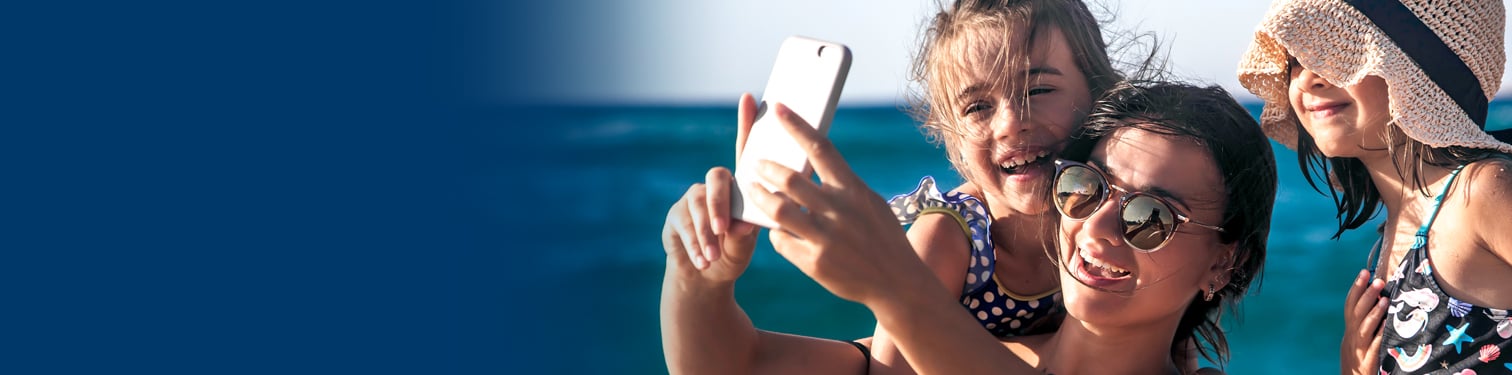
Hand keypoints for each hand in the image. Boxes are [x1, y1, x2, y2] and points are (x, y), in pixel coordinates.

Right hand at [661, 94, 760, 282]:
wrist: (706, 279)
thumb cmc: (733, 254)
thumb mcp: (745, 245)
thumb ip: (745, 232)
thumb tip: (741, 224)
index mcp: (739, 187)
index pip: (743, 151)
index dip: (746, 124)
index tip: (750, 98)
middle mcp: (715, 186)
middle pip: (716, 179)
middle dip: (720, 205)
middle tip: (726, 230)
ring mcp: (692, 199)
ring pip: (698, 206)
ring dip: (706, 234)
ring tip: (714, 257)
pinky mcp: (675, 215)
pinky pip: (683, 224)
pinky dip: (695, 244)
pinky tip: (703, 261)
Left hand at [743, 102, 924, 304]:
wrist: (897, 281)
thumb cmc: (882, 236)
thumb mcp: (869, 203)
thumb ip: (842, 186)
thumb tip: (810, 167)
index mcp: (853, 190)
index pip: (821, 148)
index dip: (797, 126)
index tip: (779, 109)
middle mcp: (839, 210)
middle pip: (790, 179)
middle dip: (767, 167)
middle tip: (755, 162)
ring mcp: (825, 237)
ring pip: (778, 209)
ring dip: (760, 196)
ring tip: (751, 188)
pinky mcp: (815, 262)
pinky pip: (782, 240)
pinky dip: (775, 232)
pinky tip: (775, 228)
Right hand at [1340, 269, 1386, 374]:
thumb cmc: (1360, 359)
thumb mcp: (1359, 339)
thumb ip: (1365, 321)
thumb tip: (1378, 297)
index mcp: (1350, 330)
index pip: (1350, 304)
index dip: (1356, 288)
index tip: (1364, 271)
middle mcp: (1351, 338)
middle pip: (1356, 313)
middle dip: (1366, 296)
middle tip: (1378, 280)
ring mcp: (1358, 350)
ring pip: (1364, 329)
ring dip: (1373, 313)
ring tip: (1384, 299)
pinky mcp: (1367, 362)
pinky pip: (1374, 347)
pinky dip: (1379, 336)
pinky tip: (1388, 327)